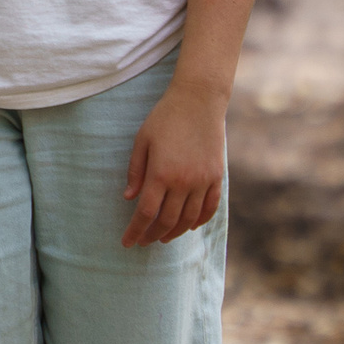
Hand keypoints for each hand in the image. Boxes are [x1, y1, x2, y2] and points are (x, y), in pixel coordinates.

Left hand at [121, 82, 225, 246]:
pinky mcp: (217, 177)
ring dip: (174, 232)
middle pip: (167, 221)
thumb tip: (129, 199)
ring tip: (162, 237)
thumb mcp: (141, 141)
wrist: (199, 101)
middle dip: (152, 235)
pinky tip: (189, 226)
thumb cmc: (164, 118)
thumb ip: (135, 172)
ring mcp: (203, 181)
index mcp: (161, 174)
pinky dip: (200, 221)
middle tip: (143, 242)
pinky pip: (210, 207)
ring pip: (189, 218)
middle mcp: (184, 182)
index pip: (146, 213)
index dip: (135, 231)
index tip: (127, 242)